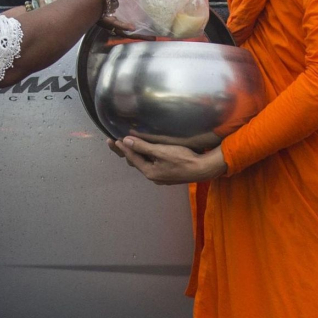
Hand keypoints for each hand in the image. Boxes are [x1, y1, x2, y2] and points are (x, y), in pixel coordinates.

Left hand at [110, 135, 227, 184]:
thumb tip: (126, 141)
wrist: (203, 169)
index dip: (123, 148)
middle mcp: (154, 177)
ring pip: (145, 164)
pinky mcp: (169, 175)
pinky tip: (148, 154)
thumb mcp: (161, 151)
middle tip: (117, 143)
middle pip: (136, 162)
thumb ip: (142, 146)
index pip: (132, 157)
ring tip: (130, 147)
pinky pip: (153, 165)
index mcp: (149, 172)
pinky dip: (146, 158)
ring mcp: (162, 177)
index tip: (114, 139)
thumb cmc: (183, 159)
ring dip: (137, 155)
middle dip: (127, 152)